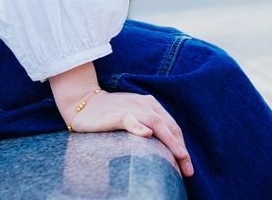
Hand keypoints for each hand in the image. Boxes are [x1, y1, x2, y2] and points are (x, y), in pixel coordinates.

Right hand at [66, 89, 193, 177]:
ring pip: (155, 123)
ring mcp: (130, 108)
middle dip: (180, 149)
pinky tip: (147, 135)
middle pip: (169, 127)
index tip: (187, 165)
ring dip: (169, 141)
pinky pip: (129, 119)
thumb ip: (149, 126)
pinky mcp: (115, 114)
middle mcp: (144, 104)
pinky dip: (139, 127)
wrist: (84, 102)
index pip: (172, 127)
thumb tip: (165, 150)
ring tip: (180, 156)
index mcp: (151, 104)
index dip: (182, 146)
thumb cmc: (110, 112)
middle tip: (188, 170)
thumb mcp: (134, 116)